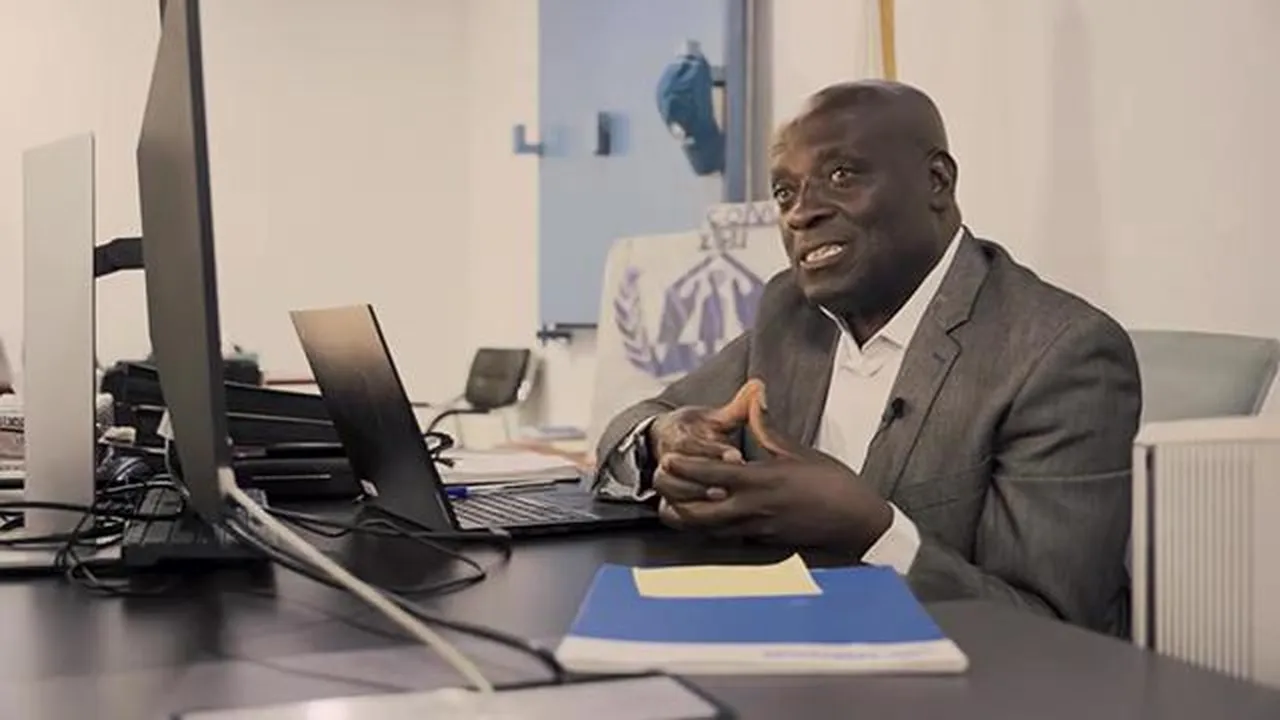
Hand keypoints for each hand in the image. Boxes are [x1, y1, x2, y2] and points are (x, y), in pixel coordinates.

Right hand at [647, 382, 760, 503]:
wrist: (666, 443)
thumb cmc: (698, 430)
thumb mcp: (716, 418)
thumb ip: (738, 407)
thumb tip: (759, 385)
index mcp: (679, 432)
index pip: (692, 442)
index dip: (714, 450)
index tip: (737, 457)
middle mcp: (667, 454)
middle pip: (676, 467)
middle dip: (703, 475)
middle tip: (730, 484)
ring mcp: (664, 475)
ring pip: (667, 487)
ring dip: (693, 493)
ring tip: (722, 498)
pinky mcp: (665, 496)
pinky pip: (667, 508)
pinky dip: (684, 513)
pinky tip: (707, 516)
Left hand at [656, 382, 891, 552]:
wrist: (858, 523)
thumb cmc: (834, 484)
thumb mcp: (800, 452)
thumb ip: (768, 428)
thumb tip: (754, 396)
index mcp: (762, 481)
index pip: (713, 475)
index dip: (686, 468)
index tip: (668, 459)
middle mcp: (754, 508)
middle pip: (699, 512)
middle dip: (674, 499)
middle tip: (661, 485)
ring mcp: (757, 529)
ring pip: (708, 530)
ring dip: (685, 519)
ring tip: (669, 506)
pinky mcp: (763, 542)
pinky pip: (726, 537)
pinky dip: (707, 529)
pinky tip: (700, 521)